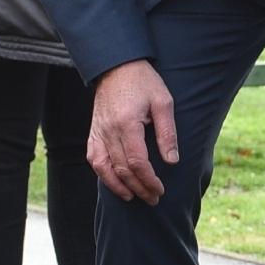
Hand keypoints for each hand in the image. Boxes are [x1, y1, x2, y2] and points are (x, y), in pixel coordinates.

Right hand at [87, 59, 178, 204]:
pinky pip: (94, 158)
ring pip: (104, 168)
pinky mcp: (93, 132)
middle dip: (139, 188)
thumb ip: (167, 133)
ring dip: (118, 187)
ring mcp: (98, 132)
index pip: (137, 162)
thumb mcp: (163, 102)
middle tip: (153, 198)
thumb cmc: (143, 82)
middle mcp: (109, 131)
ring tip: (133, 197)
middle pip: (122, 169)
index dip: (149, 180)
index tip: (160, 189)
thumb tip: (171, 161)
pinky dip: (103, 174)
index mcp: (127, 123)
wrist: (116, 66)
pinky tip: (114, 182)